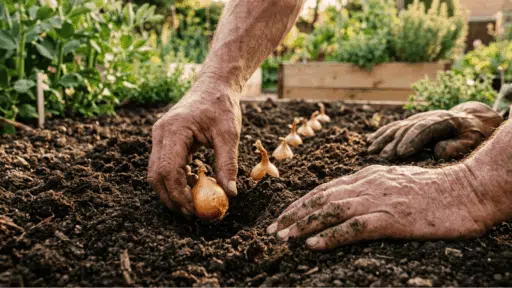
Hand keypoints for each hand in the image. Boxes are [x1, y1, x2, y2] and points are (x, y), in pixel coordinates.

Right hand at [148, 78, 240, 215]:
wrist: (214, 86)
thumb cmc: (222, 107)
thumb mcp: (229, 134)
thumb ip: (228, 164)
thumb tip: (231, 193)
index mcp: (174, 130)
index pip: (168, 170)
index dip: (178, 194)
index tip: (193, 210)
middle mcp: (161, 133)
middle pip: (156, 175)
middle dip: (171, 198)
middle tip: (190, 214)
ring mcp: (159, 136)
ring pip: (156, 172)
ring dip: (172, 190)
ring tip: (193, 202)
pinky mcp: (164, 140)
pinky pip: (164, 165)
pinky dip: (175, 179)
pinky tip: (193, 184)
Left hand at [266, 164, 498, 249]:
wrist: (463, 191)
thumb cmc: (432, 191)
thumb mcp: (394, 184)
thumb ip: (370, 190)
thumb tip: (348, 202)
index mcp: (366, 176)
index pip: (325, 189)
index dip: (301, 203)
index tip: (283, 216)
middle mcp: (366, 185)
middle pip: (321, 198)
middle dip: (294, 214)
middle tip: (273, 229)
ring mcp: (378, 200)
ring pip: (331, 211)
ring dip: (304, 225)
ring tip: (285, 237)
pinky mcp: (391, 218)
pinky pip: (354, 227)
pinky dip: (331, 236)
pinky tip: (314, 244)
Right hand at [367, 102, 502, 159]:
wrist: (471, 121)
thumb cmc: (472, 135)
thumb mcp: (471, 141)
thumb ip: (456, 146)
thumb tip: (437, 151)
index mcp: (444, 120)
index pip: (424, 128)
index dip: (411, 140)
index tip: (400, 153)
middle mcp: (427, 117)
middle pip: (406, 128)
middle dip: (393, 142)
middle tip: (383, 157)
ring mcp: (418, 119)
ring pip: (397, 127)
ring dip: (382, 139)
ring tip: (371, 151)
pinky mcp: (411, 124)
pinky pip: (394, 128)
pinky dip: (381, 134)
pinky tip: (370, 141)